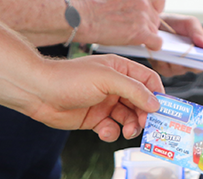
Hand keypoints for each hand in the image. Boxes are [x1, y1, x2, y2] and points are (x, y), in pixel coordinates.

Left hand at [24, 55, 164, 140]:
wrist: (39, 92)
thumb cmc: (70, 78)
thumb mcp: (108, 79)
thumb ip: (134, 90)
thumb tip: (155, 102)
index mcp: (121, 70)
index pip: (148, 81)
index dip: (157, 94)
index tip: (163, 109)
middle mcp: (115, 86)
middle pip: (141, 102)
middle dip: (145, 114)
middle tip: (147, 125)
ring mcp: (105, 103)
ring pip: (128, 117)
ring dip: (131, 126)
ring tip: (128, 131)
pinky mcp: (95, 119)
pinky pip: (111, 128)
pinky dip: (112, 132)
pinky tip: (105, 131)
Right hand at [78, 0, 165, 49]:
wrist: (84, 18)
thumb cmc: (93, 9)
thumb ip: (129, 1)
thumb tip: (131, 6)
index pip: (159, 0)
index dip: (155, 9)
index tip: (149, 15)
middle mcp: (143, 4)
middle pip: (155, 19)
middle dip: (146, 25)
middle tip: (132, 29)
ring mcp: (143, 18)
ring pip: (154, 31)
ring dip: (145, 36)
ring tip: (129, 36)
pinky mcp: (140, 33)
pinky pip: (157, 42)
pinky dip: (153, 46)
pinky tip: (146, 46)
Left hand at [148, 14, 202, 76]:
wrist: (155, 22)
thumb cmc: (175, 23)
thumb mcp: (190, 23)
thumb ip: (199, 33)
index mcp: (196, 54)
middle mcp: (185, 64)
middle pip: (189, 68)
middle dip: (187, 59)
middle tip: (184, 50)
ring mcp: (172, 67)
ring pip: (176, 68)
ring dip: (174, 57)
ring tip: (170, 46)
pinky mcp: (159, 67)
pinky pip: (163, 66)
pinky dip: (163, 58)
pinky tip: (161, 48)